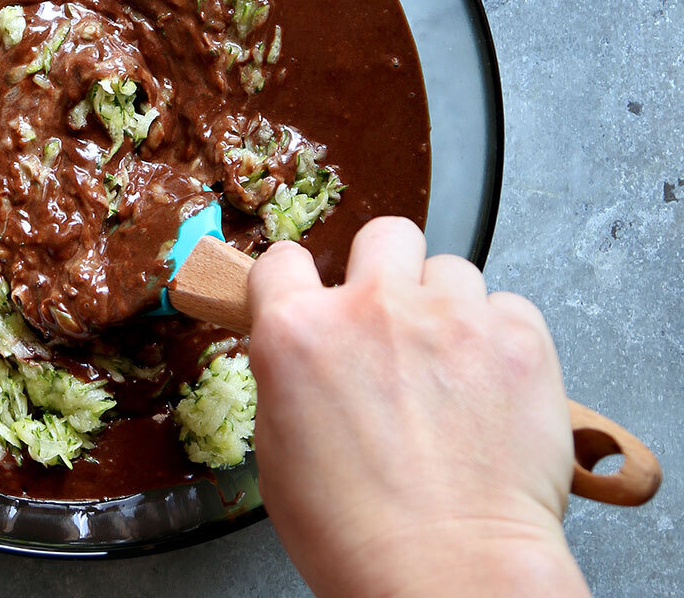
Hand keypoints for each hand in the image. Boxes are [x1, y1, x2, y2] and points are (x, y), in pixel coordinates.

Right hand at [248, 217, 587, 597]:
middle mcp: (371, 308)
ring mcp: (450, 317)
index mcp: (297, 333)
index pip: (283, 259)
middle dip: (386, 269)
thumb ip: (291, 376)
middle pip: (383, 235)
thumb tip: (306, 352)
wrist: (449, 572)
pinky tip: (491, 386)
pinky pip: (508, 307)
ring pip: (452, 270)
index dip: (296, 282)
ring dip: (447, 308)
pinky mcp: (519, 339)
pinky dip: (500, 337)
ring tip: (452, 367)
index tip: (310, 296)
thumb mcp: (280, 449)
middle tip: (393, 319)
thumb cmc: (356, 533)